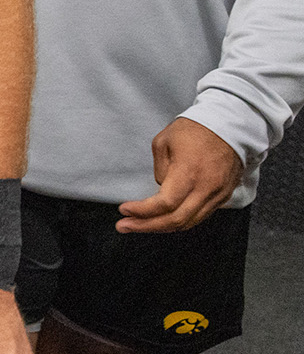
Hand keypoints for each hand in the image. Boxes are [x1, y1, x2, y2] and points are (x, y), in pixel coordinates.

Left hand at [117, 116, 242, 232]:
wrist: (229, 125)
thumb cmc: (194, 130)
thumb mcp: (163, 142)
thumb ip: (159, 170)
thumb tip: (161, 188)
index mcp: (189, 173)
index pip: (165, 204)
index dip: (142, 211)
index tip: (124, 209)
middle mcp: (206, 189)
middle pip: (176, 220)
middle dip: (146, 226)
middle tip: (124, 226)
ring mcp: (217, 195)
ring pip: (188, 222)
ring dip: (162, 227)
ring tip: (138, 225)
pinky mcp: (223, 197)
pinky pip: (199, 216)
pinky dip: (180, 221)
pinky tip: (163, 219)